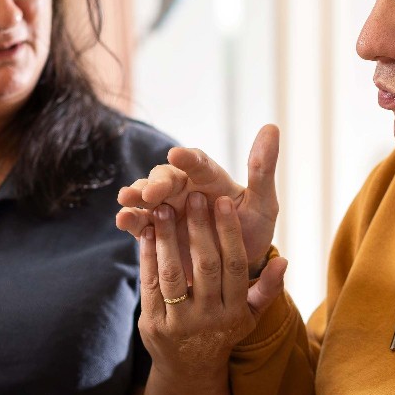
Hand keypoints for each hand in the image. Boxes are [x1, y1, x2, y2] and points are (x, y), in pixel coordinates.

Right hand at [117, 125, 279, 273]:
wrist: (237, 266)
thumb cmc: (251, 230)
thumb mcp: (263, 203)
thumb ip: (263, 169)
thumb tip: (272, 127)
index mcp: (209, 179)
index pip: (197, 162)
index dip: (187, 158)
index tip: (177, 154)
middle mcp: (185, 190)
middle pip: (165, 178)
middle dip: (156, 183)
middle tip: (150, 192)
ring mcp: (167, 209)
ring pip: (147, 197)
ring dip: (136, 197)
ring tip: (126, 201)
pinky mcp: (155, 231)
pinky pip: (139, 223)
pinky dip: (129, 220)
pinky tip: (122, 220)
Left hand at [137, 191, 288, 378]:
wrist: (189, 371)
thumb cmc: (223, 332)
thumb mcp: (249, 316)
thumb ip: (267, 289)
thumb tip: (284, 261)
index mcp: (235, 312)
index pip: (235, 265)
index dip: (229, 232)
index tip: (223, 201)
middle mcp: (210, 318)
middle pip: (205, 266)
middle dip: (198, 227)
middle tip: (193, 196)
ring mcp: (179, 323)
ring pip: (173, 273)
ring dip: (167, 237)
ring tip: (163, 208)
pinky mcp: (153, 324)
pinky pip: (149, 284)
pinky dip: (147, 256)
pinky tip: (146, 232)